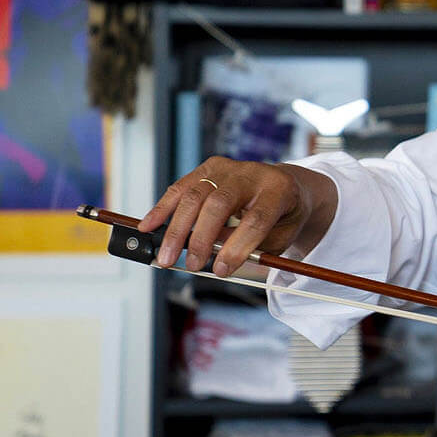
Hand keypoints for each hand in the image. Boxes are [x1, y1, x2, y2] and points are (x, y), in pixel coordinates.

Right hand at [141, 158, 323, 276]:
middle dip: (202, 238)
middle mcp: (254, 173)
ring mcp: (230, 167)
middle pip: (220, 203)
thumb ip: (251, 247)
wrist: (287, 185)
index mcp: (279, 190)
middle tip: (192, 265)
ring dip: (176, 229)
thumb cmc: (283, 216)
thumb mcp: (280, 236)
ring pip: (195, 195)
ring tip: (166, 256)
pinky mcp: (210, 167)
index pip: (257, 218)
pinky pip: (181, 188)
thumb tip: (212, 257)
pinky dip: (163, 208)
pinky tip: (149, 226)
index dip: (237, 246)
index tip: (221, 269)